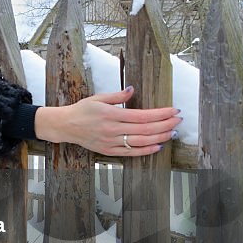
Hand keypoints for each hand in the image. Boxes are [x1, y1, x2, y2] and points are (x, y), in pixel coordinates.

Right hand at [35, 87, 181, 156]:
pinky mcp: (108, 151)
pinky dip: (146, 150)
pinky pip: (131, 153)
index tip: (173, 110)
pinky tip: (157, 146)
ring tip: (172, 132)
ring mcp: (111, 142)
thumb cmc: (81, 110)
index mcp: (111, 115)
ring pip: (141, 142)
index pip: (142, 115)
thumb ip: (117, 96)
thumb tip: (133, 89)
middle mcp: (112, 130)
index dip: (161, 114)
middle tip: (178, 120)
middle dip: (165, 125)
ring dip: (159, 137)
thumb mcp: (98, 98)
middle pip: (145, 129)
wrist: (64, 126)